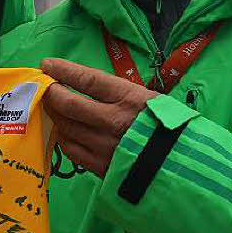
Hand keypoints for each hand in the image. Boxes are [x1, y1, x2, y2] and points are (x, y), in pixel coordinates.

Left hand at [41, 58, 157, 177]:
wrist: (186, 168)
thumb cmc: (169, 127)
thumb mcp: (151, 100)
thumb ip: (119, 92)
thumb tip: (86, 83)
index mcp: (129, 99)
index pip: (87, 80)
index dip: (64, 71)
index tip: (47, 64)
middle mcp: (113, 121)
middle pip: (69, 104)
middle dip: (51, 92)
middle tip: (45, 87)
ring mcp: (105, 146)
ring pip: (66, 126)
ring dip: (55, 114)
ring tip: (52, 106)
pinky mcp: (101, 167)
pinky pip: (71, 149)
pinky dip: (63, 136)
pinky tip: (64, 130)